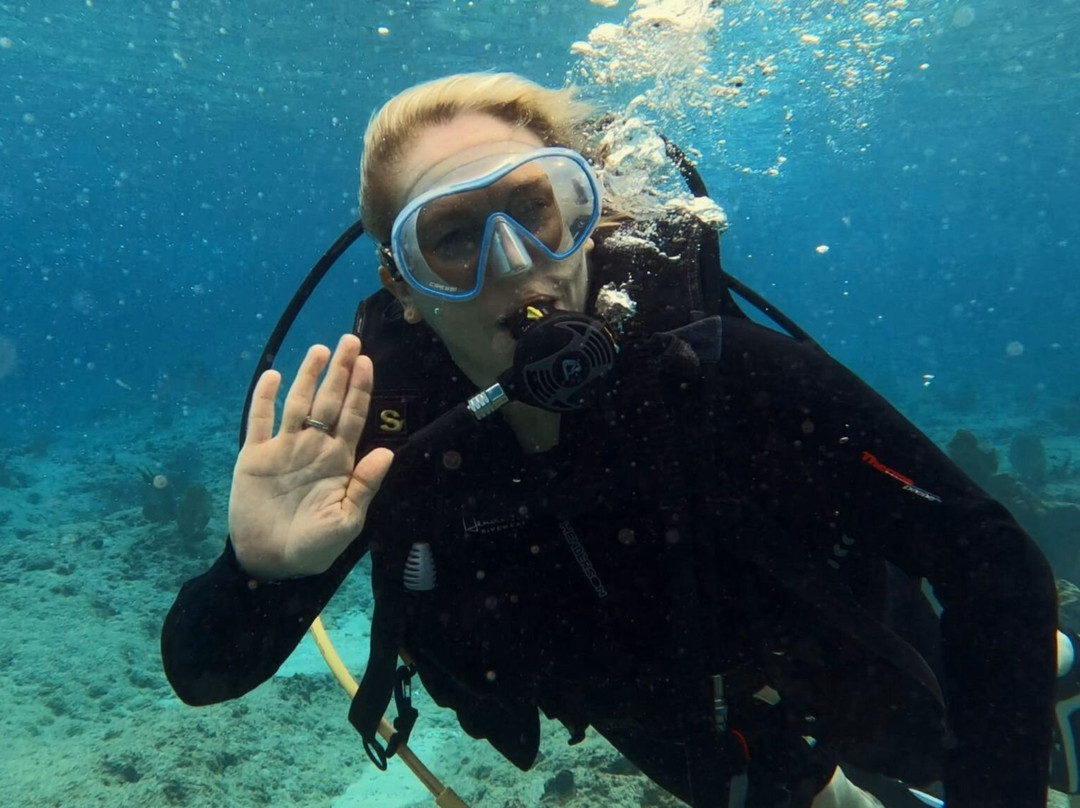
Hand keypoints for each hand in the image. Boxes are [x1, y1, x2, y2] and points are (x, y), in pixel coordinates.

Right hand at [229, 334, 393, 579]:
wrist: (273, 563)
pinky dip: (264, 399)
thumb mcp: (348, 520)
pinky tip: (271, 375)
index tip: (367, 362)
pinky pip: (259, 422)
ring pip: (296, 404)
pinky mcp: (254, 457)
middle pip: (329, 401)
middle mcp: (313, 447)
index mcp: (339, 460)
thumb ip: (365, 485)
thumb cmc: (316, 546)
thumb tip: (387, 452)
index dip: (360, 389)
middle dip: (340, 372)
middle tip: (350, 340)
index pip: (353, 417)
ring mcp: (283, 449)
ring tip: (320, 350)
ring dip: (307, 377)